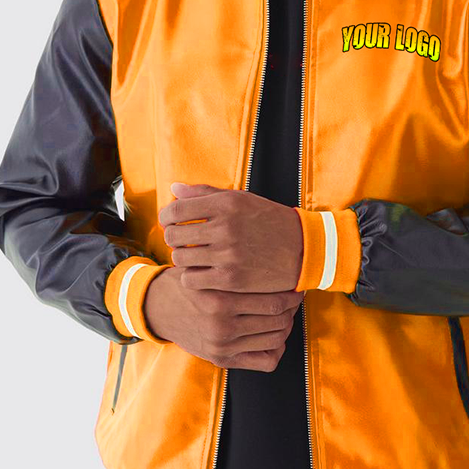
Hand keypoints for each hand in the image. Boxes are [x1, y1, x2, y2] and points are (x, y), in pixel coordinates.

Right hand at [143, 267, 303, 371]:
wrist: (158, 307)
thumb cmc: (190, 281)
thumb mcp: (206, 268)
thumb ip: (234, 267)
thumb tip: (279, 263)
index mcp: (220, 301)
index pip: (274, 301)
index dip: (292, 294)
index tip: (296, 285)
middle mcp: (221, 327)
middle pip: (278, 320)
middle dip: (292, 308)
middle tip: (295, 297)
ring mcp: (222, 346)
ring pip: (276, 339)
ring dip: (287, 326)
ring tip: (287, 313)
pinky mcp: (222, 360)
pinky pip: (266, 362)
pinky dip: (277, 349)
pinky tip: (275, 335)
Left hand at [159, 183, 303, 293]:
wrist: (302, 250)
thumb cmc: (269, 221)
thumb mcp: (241, 199)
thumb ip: (205, 193)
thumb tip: (173, 189)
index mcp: (227, 203)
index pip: (176, 210)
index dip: (166, 217)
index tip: (170, 222)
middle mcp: (226, 227)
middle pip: (174, 235)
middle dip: (173, 238)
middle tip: (183, 241)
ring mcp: (228, 254)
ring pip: (181, 258)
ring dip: (183, 258)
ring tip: (194, 257)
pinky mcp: (231, 279)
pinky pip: (192, 279)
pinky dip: (192, 277)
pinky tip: (202, 273)